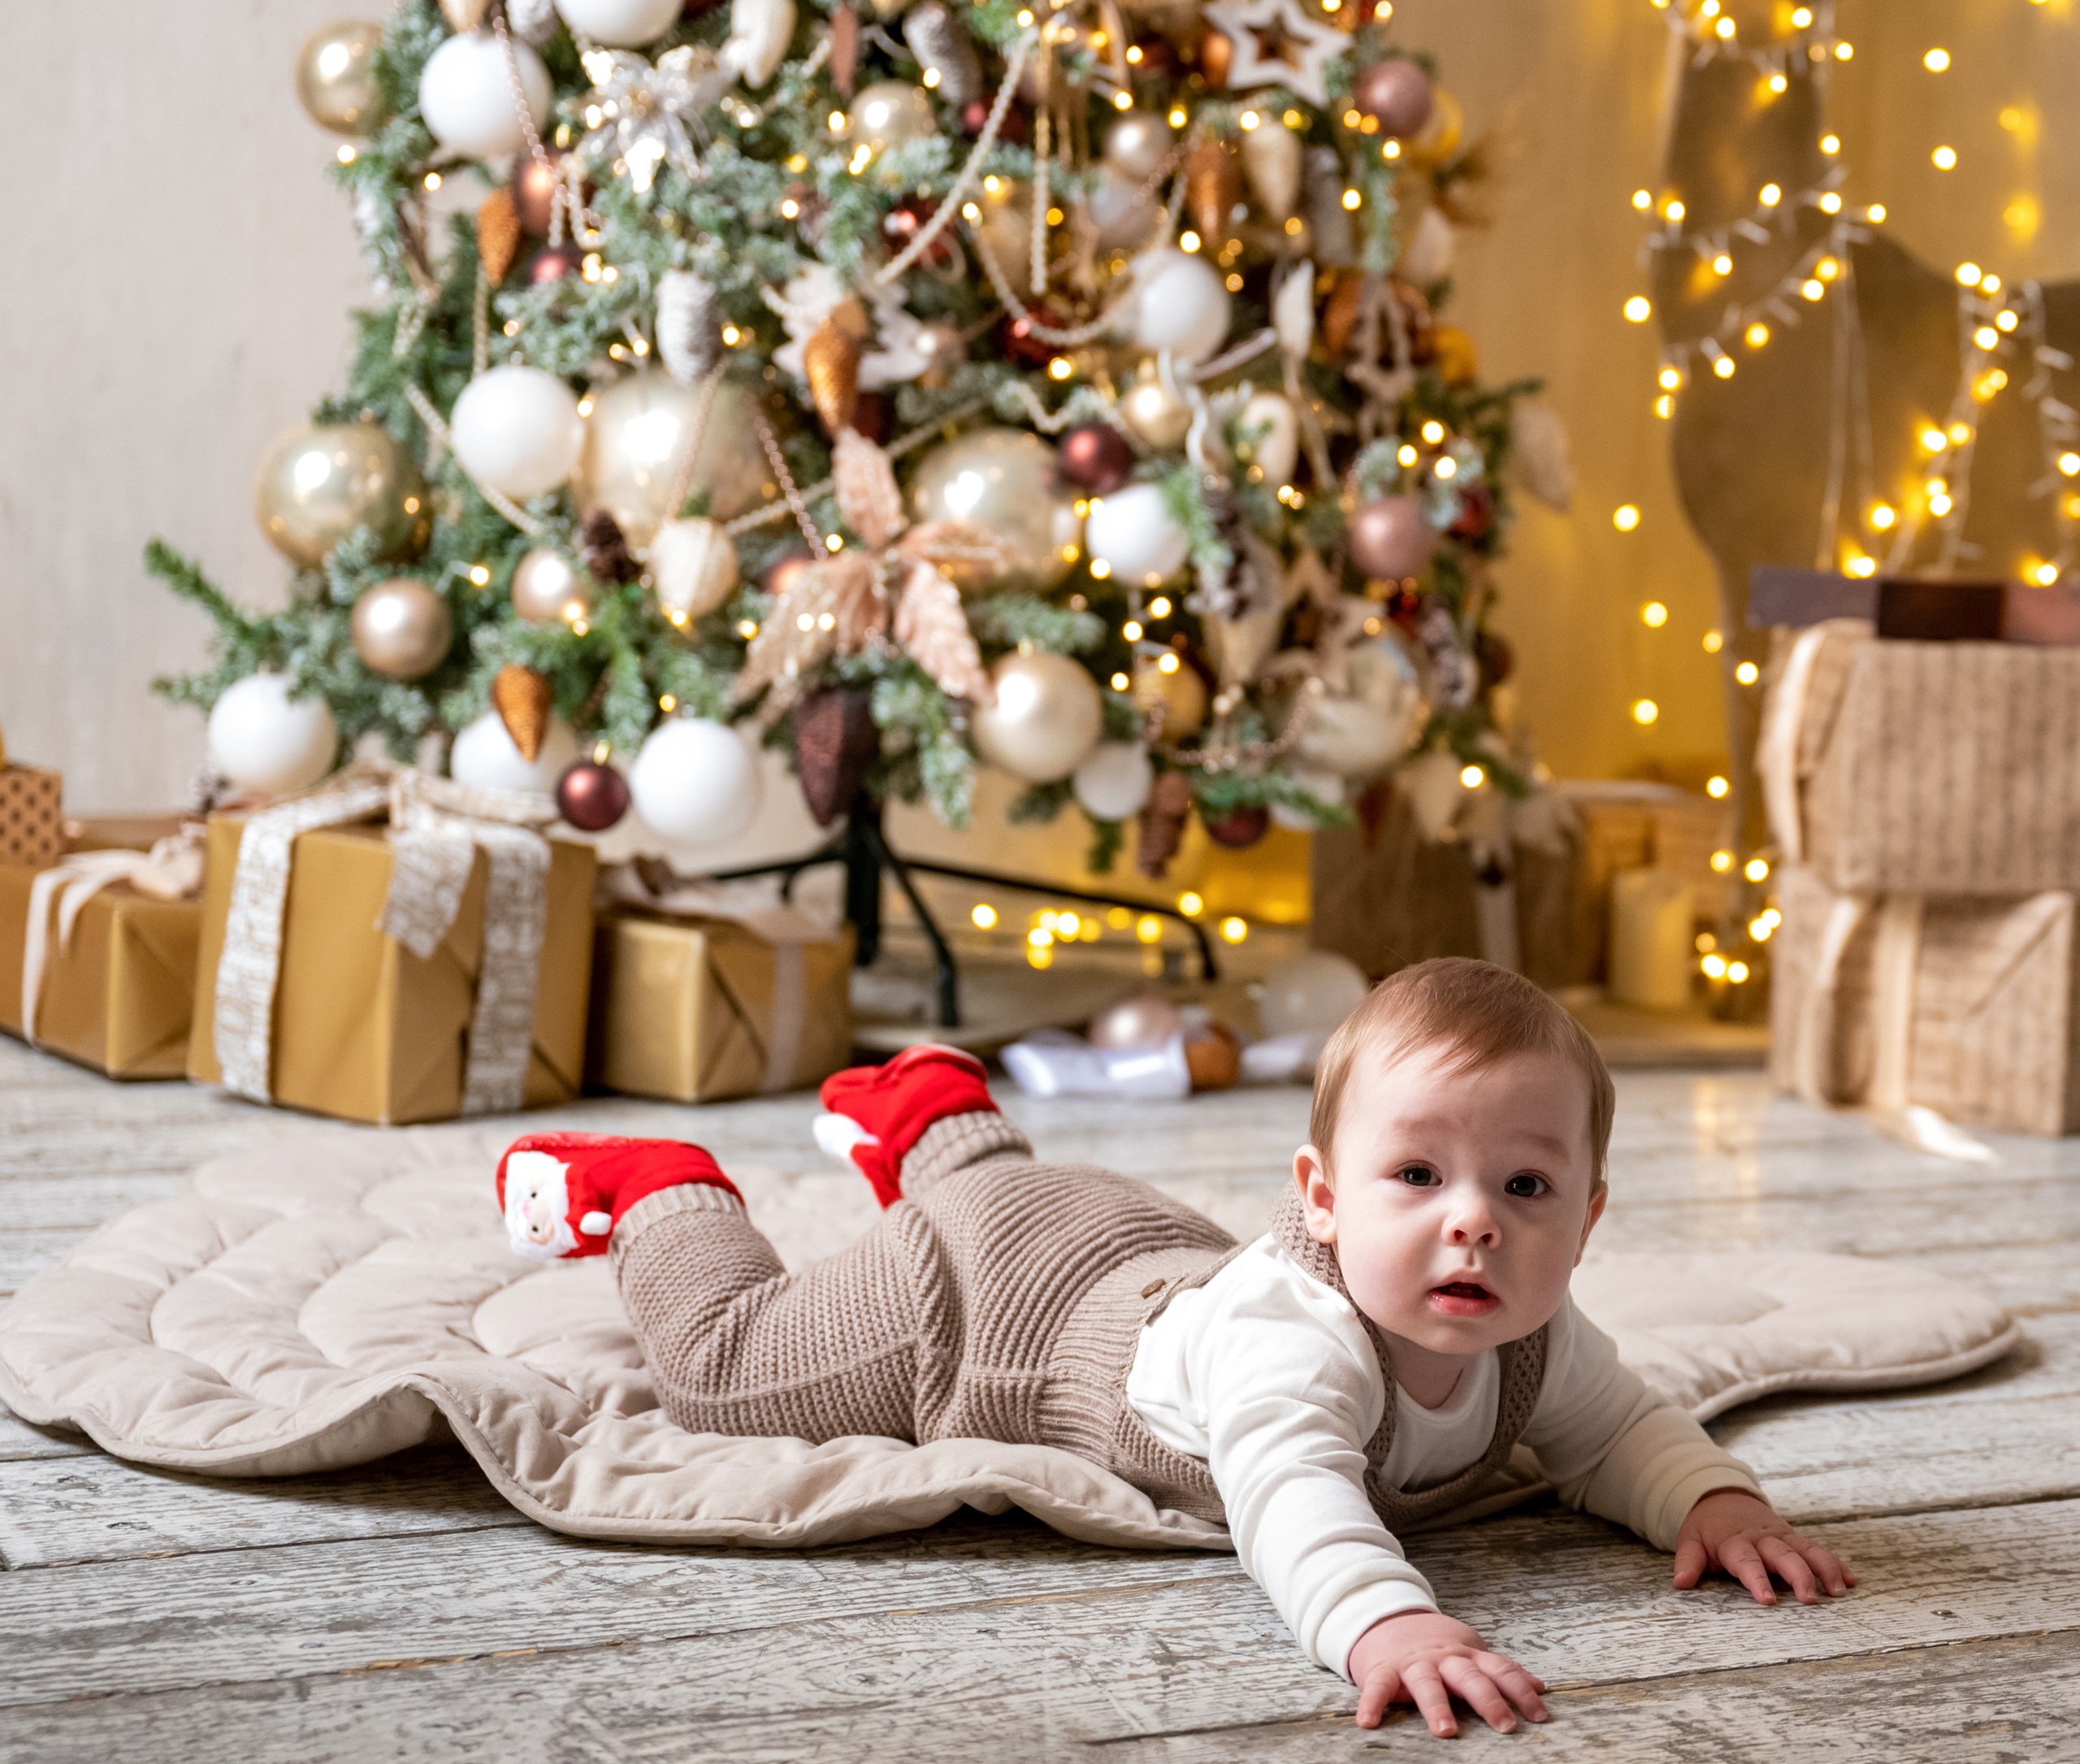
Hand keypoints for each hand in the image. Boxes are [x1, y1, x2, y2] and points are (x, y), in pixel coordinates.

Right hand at [1347, 1609, 1548, 1735]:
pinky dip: (1372, 1703)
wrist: (1384, 1617)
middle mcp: (1443, 1659)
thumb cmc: (1434, 1645)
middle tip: (1505, 1725)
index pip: (1500, 1670)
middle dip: (1488, 1700)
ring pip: (1427, 1683)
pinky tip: (1369, 1722)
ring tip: (1446, 1730)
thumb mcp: (1470, 1652)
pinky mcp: (1382, 1669)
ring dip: (1436, 1706)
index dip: (1521, 1691)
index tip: (1540, 1716)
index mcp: (1467, 1656)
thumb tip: (1539, 1687)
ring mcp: (1413, 1663)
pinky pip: (1378, 1686)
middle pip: (1469, 1677)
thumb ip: (1500, 1670)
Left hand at [1673, 1488, 1855, 1605]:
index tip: (1768, 1600)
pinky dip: (1834, 1563)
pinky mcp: (1793, 1537)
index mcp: (1735, 1542)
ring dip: (1825, 1569)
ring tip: (1840, 1591)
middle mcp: (1761, 1538)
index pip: (1746, 1561)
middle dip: (1798, 1576)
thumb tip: (1680, 1583)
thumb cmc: (1706, 1527)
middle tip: (1811, 1599)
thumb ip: (1688, 1561)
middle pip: (1783, 1555)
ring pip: (1806, 1550)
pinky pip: (1816, 1549)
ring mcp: (1781, 1536)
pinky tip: (1850, 1581)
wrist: (1720, 1495)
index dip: (1756, 1580)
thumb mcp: (1690, 1540)